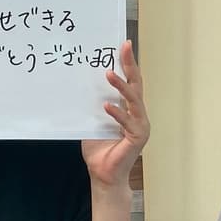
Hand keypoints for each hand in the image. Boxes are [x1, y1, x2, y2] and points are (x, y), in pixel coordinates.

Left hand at [81, 41, 147, 189]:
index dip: (127, 64)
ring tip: (109, 74)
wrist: (103, 175)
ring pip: (133, 101)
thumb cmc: (99, 149)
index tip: (123, 45)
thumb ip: (92, 105)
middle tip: (124, 48)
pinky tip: (107, 106)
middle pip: (136, 85)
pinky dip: (117, 113)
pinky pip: (128, 122)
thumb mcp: (92, 121)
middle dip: (130, 65)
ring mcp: (141, 126)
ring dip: (121, 87)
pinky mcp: (138, 138)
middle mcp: (138, 115)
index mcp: (128, 109)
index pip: (130, 82)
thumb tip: (80, 84)